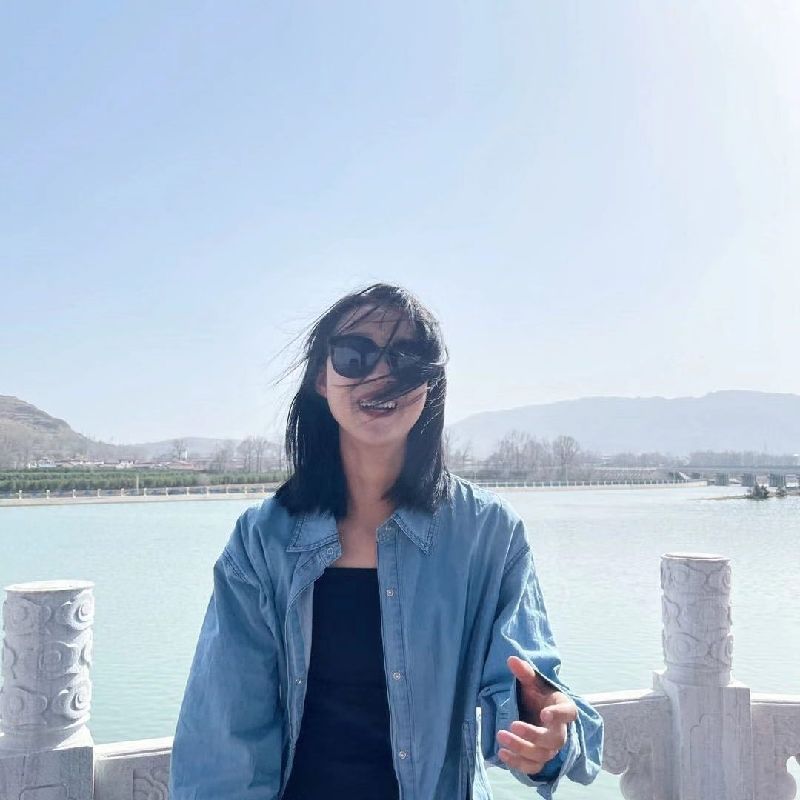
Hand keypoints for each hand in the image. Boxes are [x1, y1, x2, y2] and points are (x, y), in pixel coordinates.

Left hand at [495, 656, 577, 775]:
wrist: (537, 712)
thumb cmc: (538, 696)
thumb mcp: (532, 682)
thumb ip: (524, 672)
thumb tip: (511, 659)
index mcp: (563, 708)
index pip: (568, 713)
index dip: (559, 715)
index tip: (545, 714)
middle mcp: (560, 732)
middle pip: (554, 740)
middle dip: (533, 735)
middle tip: (512, 724)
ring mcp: (550, 748)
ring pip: (541, 755)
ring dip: (521, 749)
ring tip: (501, 736)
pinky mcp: (539, 759)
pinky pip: (532, 768)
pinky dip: (518, 764)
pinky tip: (502, 753)